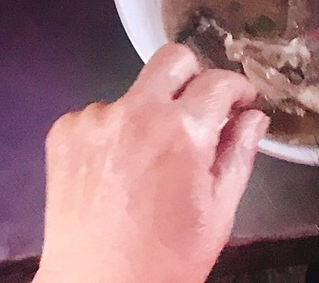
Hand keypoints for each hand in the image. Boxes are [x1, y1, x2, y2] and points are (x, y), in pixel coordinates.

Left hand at [33, 43, 269, 282]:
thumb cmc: (168, 260)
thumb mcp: (218, 214)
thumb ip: (238, 155)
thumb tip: (254, 116)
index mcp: (182, 130)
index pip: (218, 81)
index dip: (236, 89)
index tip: (240, 102)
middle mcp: (136, 109)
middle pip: (172, 58)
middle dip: (193, 76)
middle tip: (198, 109)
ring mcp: (94, 116)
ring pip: (132, 93)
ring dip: (146, 115)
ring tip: (146, 164)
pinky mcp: (65, 128)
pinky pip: (97, 117)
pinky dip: (111, 135)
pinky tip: (114, 173)